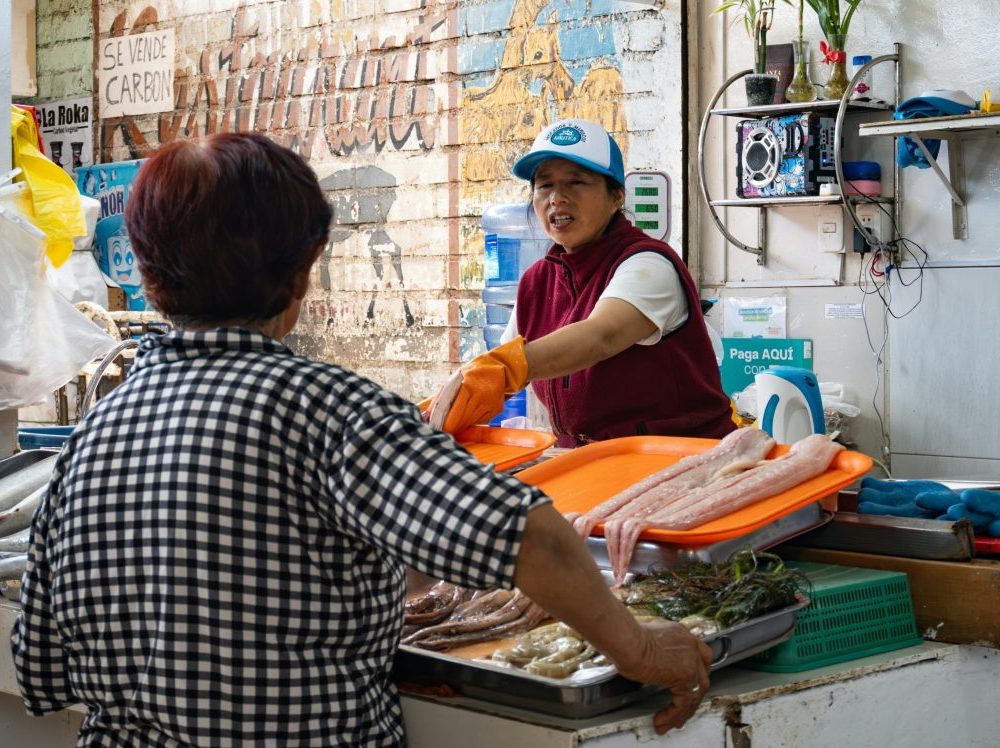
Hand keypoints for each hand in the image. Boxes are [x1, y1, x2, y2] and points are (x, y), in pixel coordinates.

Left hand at [424, 337, 528, 432]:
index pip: (453, 415)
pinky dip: (473, 419)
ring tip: (454, 421)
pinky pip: (480, 420)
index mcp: (467, 388)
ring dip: (461, 424)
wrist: (500, 368)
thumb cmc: (472, 373)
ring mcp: (490, 405)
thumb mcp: (454, 380)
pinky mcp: (496, 410)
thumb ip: (441, 397)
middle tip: (443, 428)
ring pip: (470, 422)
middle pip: (461, 421)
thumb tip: (427, 415)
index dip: (445, 424)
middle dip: (451, 426)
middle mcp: (480, 398)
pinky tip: (471, 412)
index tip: (437, 428)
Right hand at [614, 619, 712, 734]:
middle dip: (693, 694)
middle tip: (681, 708)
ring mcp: (690, 662)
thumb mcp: (647, 639)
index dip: (694, 671)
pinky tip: (660, 720)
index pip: (698, 654)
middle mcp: (690, 646)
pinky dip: (672, 715)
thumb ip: (655, 649)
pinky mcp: (684, 678)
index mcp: (681, 634)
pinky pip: (683, 703)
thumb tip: (648, 660)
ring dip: (682, 711)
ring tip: (667, 722)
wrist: (628, 641)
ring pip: (695, 693)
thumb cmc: (627, 637)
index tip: (686, 683)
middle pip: (702, 675)